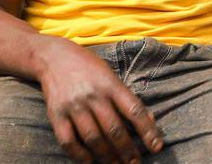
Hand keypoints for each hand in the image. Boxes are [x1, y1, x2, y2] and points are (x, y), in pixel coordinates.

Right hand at [36, 38, 163, 163]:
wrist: (54, 57)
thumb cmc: (89, 67)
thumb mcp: (112, 75)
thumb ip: (128, 97)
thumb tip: (150, 120)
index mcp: (111, 84)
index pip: (134, 110)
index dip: (147, 131)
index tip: (156, 147)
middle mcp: (93, 95)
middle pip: (114, 129)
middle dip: (128, 150)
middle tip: (135, 163)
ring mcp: (74, 106)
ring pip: (94, 138)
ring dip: (107, 156)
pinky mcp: (56, 115)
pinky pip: (68, 141)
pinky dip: (80, 155)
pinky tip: (90, 161)